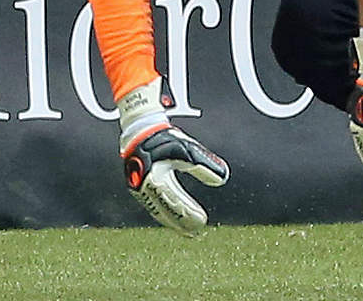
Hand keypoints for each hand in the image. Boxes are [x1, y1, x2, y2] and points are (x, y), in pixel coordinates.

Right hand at [118, 78, 228, 234]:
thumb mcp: (188, 150)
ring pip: (159, 210)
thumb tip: (222, 179)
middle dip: (181, 222)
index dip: (188, 213)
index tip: (202, 222)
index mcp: (155, 177)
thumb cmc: (164, 138)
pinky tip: (174, 219)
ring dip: (173, 221)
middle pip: (165, 210)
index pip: (174, 201)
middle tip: (195, 232)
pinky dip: (166, 214)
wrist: (140, 131)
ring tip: (188, 231)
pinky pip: (154, 205)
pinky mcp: (140, 188)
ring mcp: (140, 188)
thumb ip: (204, 165)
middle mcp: (144, 186)